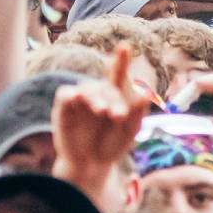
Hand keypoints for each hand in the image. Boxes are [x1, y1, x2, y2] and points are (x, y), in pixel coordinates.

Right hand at [53, 46, 158, 190]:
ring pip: (86, 89)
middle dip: (113, 99)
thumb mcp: (127, 132)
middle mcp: (97, 94)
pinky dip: (70, 95)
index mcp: (115, 96)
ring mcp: (80, 101)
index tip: (124, 46)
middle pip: (104, 87)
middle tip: (118, 115)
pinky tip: (77, 97)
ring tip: (103, 110)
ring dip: (96, 98)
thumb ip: (136, 114)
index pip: (118, 75)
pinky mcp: (64, 110)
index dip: (121, 60)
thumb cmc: (112, 146)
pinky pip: (64, 95)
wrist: (91, 166)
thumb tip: (148, 95)